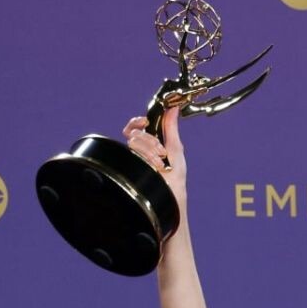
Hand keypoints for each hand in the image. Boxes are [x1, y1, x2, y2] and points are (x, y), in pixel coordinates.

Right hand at [122, 100, 187, 219]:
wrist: (172, 198)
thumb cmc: (175, 179)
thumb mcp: (176, 150)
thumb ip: (172, 129)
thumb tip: (173, 108)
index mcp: (150, 143)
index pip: (135, 126)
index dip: (137, 121)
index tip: (145, 122)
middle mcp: (139, 150)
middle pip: (134, 132)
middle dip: (149, 140)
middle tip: (161, 151)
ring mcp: (134, 159)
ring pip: (132, 141)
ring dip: (149, 150)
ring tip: (160, 163)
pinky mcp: (130, 167)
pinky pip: (131, 152)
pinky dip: (146, 156)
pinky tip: (155, 166)